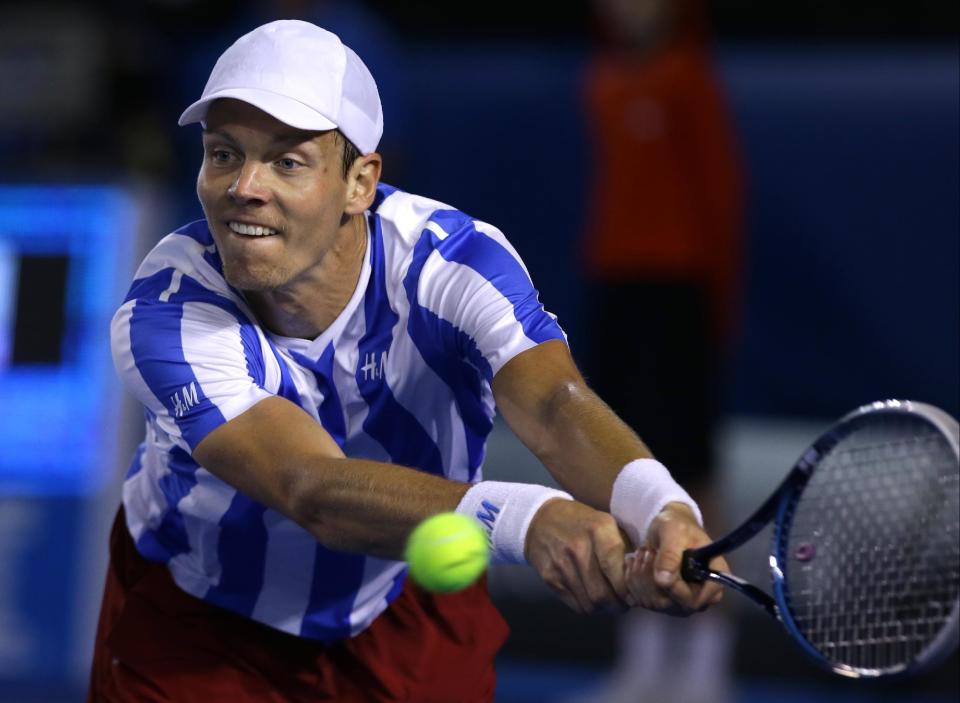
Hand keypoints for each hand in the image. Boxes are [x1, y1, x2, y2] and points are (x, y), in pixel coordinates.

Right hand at [524, 498, 632, 613]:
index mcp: (598, 530)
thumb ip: (623, 547)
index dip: (627, 589)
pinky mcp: (550, 577)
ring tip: (610, 603)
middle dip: (618, 605)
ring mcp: (561, 564)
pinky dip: (588, 608)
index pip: (616, 569)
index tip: (634, 594)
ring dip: (604, 609)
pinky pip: (575, 604)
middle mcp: (578, 548)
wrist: (541, 519)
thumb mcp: (605, 523)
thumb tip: (641, 577)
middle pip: (603, 593)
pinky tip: (593, 599)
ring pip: (590, 603)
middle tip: (624, 604)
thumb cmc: (582, 522)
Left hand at [624, 502, 727, 614]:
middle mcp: (699, 597)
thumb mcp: (674, 532)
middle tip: (646, 552)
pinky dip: (633, 580)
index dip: (673, 589)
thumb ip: (670, 554)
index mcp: (714, 580)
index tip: (656, 568)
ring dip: (639, 576)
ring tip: (642, 552)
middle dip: (650, 578)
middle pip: (671, 605)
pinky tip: (636, 562)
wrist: (667, 528)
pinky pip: (642, 600)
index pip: (694, 600)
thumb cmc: (678, 526)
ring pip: (653, 603)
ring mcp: (680, 602)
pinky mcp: (662, 602)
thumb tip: (663, 580)